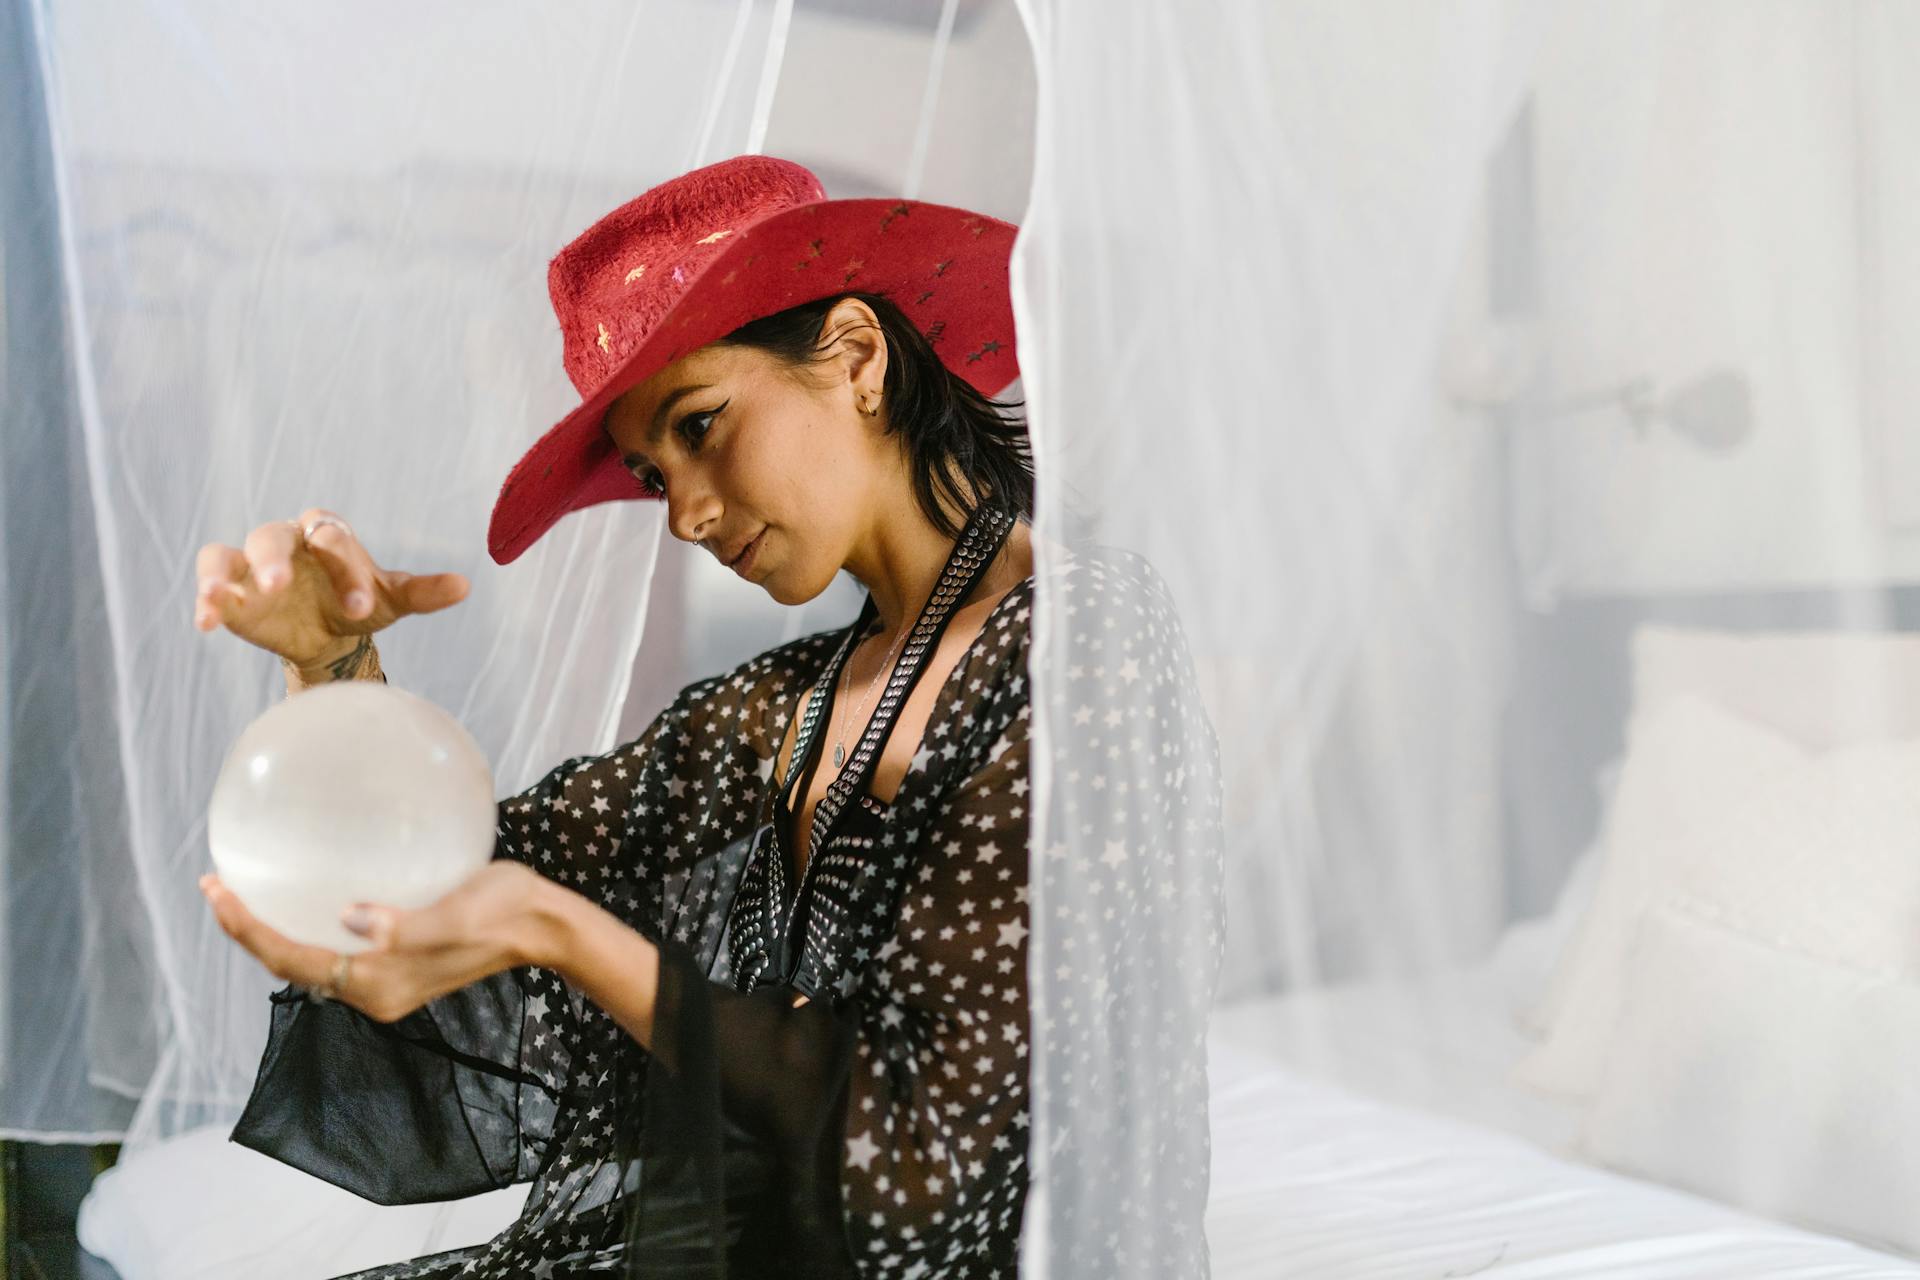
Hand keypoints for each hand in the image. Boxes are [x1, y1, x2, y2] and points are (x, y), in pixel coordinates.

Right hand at [192, 509, 469, 670]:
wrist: (330, 634)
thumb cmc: (361, 603)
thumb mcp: (393, 601)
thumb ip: (423, 592)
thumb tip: (465, 586)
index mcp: (330, 534)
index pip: (333, 538)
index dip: (346, 569)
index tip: (360, 607)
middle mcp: (287, 541)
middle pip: (274, 536)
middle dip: (276, 559)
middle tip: (282, 585)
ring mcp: (253, 564)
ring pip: (228, 554)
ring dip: (223, 573)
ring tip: (220, 596)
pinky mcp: (231, 589)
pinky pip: (211, 583)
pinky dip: (206, 598)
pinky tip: (206, 623)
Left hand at [200, 862, 562, 1023]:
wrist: (542, 925)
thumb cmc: (505, 911)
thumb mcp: (455, 914)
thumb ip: (402, 926)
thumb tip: (351, 917)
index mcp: (378, 983)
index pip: (293, 959)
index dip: (249, 929)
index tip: (218, 891)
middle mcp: (373, 990)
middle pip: (291, 963)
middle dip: (248, 929)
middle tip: (215, 884)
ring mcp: (384, 979)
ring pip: (309, 957)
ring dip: (271, 928)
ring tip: (242, 891)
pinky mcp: (396, 962)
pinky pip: (333, 947)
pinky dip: (305, 924)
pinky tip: (302, 897)